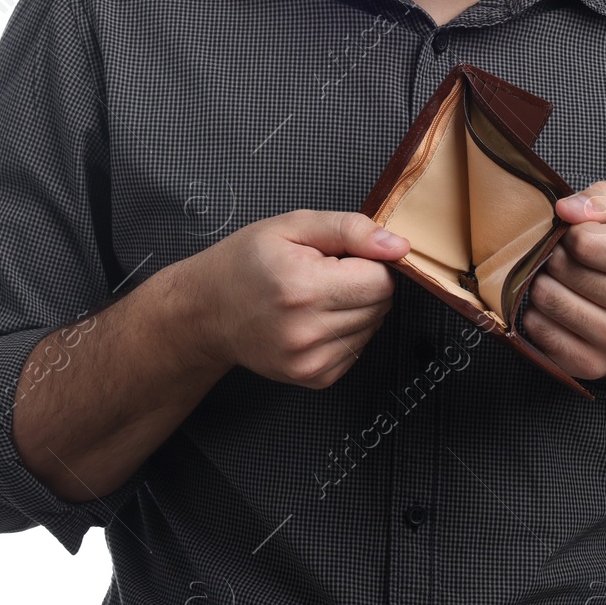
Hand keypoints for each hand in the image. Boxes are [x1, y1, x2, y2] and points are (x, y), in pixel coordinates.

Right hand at [191, 210, 410, 389]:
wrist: (206, 310)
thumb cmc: (246, 262)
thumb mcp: (294, 226)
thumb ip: (352, 230)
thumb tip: (398, 246)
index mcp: (304, 288)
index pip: (381, 281)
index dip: (370, 262)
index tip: (343, 256)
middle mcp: (307, 331)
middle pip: (381, 305)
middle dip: (364, 284)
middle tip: (326, 273)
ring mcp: (309, 362)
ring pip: (373, 328)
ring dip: (356, 308)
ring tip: (317, 295)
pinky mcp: (313, 378)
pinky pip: (357, 350)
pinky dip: (345, 331)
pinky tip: (315, 318)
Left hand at [521, 181, 605, 379]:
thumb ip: (604, 199)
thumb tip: (565, 209)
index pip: (585, 240)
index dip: (574, 232)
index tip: (583, 237)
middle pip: (562, 268)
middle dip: (557, 255)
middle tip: (569, 258)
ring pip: (545, 297)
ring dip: (544, 282)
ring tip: (562, 280)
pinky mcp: (592, 365)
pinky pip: (537, 328)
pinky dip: (538, 313)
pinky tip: (560, 306)